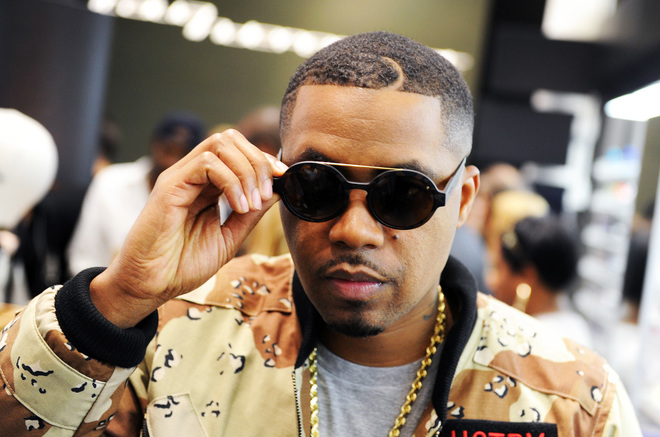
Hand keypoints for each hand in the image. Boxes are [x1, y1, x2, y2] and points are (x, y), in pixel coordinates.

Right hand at [89, 130, 287, 327]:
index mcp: (207, 185)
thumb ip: (251, 213)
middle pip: (230, 139)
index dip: (264, 160)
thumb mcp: (229, 237)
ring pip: (220, 144)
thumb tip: (276, 191)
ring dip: (247, 170)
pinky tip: (239, 206)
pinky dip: (231, 182)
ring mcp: (180, 177)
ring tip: (253, 202)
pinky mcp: (170, 186)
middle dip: (258, 161)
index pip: (238, 152)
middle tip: (268, 192)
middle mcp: (193, 175)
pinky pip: (206, 164)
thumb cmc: (183, 264)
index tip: (284, 179)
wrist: (151, 285)